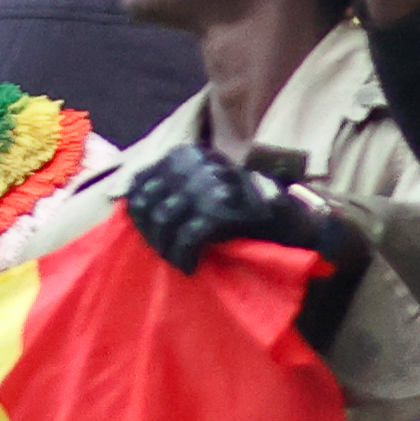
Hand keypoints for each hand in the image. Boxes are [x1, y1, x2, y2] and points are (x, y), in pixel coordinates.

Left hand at [126, 145, 326, 273]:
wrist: (292, 218)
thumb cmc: (240, 205)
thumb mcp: (201, 184)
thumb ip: (169, 186)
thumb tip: (127, 200)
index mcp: (186, 154)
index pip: (140, 184)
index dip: (137, 215)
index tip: (149, 235)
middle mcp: (196, 163)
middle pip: (148, 205)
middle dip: (151, 235)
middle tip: (166, 253)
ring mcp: (210, 185)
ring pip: (164, 221)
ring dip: (167, 249)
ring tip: (178, 260)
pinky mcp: (223, 210)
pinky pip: (188, 238)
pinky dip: (185, 256)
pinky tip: (191, 266)